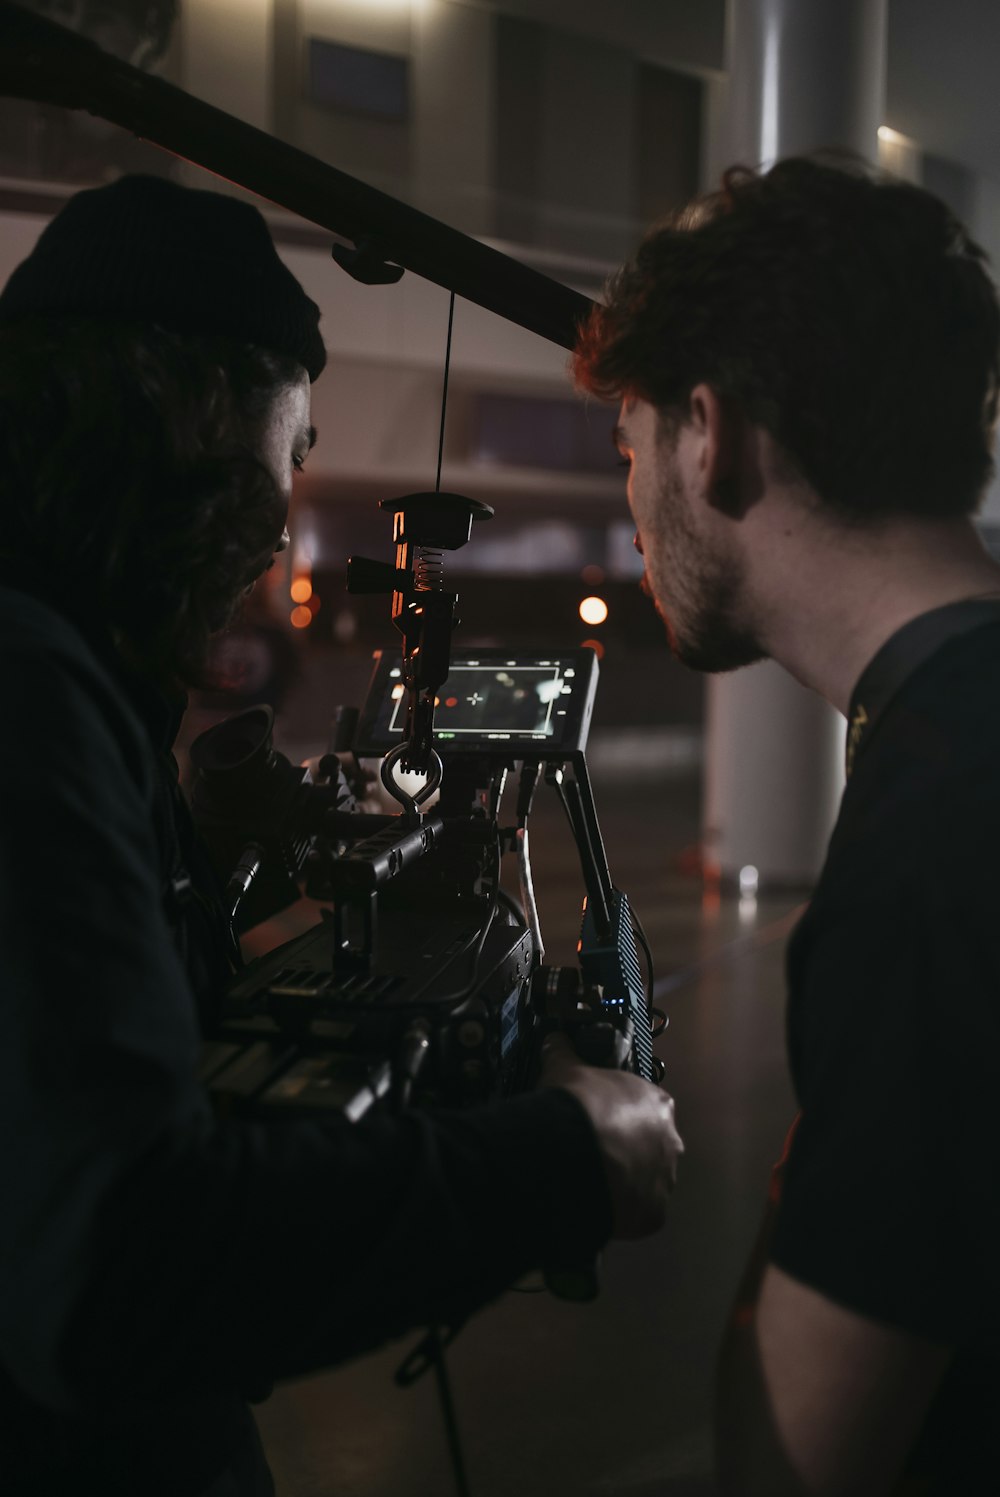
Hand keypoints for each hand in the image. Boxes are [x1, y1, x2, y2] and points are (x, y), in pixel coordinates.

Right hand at [539, 1032, 682, 1238]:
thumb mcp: (567, 1069)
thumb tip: (554, 1038)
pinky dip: (622, 1211)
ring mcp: (665, 1180)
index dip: (622, 1114)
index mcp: (657, 1104)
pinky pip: (639, 1213)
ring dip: (627, 1181)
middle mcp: (671, 1141)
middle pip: (652, 1146)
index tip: (601, 1119)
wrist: (573, 1157)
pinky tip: (597, 1202)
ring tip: (593, 1178)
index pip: (646, 1107)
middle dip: (628, 1149)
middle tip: (596, 1151)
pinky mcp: (655, 1213)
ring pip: (648, 1182)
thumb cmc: (578, 1106)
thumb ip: (564, 1052)